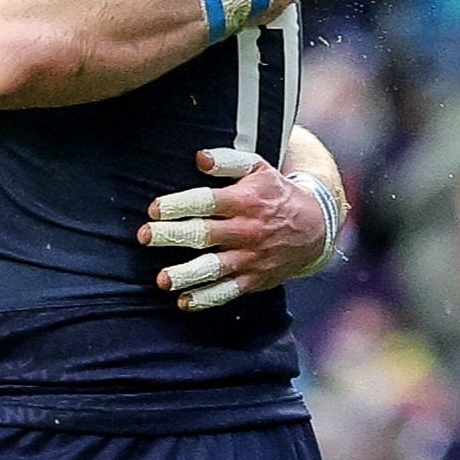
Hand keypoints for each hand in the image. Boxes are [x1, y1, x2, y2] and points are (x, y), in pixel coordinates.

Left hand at [140, 150, 332, 308]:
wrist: (314, 228)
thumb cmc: (275, 194)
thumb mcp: (259, 168)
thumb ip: (228, 161)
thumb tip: (199, 158)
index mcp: (245, 200)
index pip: (208, 201)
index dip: (180, 205)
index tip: (155, 209)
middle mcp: (247, 230)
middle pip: (205, 234)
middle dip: (172, 236)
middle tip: (145, 237)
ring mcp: (250, 257)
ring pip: (215, 268)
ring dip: (187, 274)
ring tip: (163, 280)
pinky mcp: (254, 279)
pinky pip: (228, 291)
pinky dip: (207, 299)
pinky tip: (184, 302)